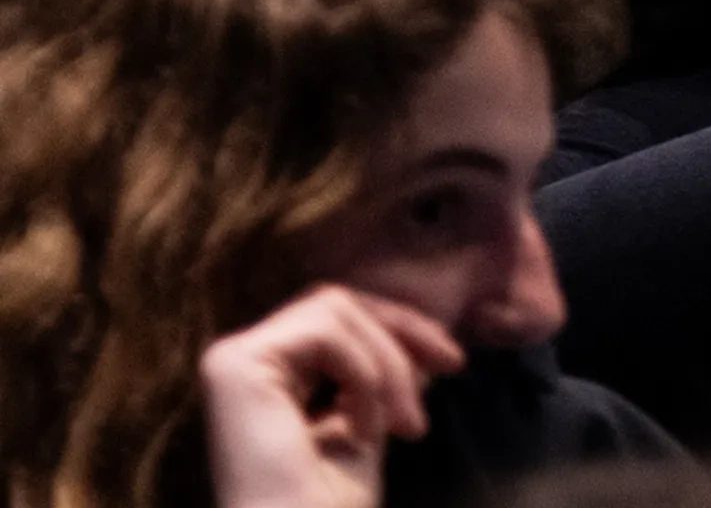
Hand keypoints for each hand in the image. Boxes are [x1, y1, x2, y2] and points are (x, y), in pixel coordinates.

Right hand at [201, 287, 463, 507]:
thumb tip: (419, 346)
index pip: (338, 321)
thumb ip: (379, 380)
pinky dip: (363, 374)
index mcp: (265, 380)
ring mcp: (229, 361)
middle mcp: (238, 364)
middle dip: (402, 331)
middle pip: (338, 305)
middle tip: (453, 365)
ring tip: (404, 424)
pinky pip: (325, 332)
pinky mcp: (232, 365)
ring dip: (386, 364)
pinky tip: (365, 432)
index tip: (453, 360)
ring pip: (335, 310)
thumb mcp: (366, 427)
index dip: (399, 329)